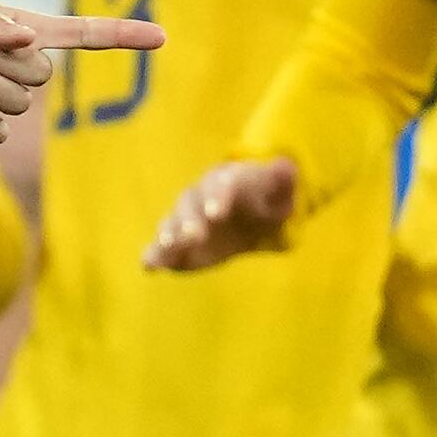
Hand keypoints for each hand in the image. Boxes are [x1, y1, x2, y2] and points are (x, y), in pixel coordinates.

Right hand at [144, 157, 297, 270]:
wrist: (247, 213)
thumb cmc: (262, 198)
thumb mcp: (278, 188)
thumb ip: (282, 178)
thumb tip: (287, 168)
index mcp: (224, 181)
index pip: (218, 184)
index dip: (217, 197)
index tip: (217, 214)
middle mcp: (198, 197)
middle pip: (189, 203)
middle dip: (189, 218)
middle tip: (193, 236)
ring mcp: (185, 219)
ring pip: (171, 223)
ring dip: (168, 235)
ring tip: (166, 249)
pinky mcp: (178, 242)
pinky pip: (162, 246)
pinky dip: (154, 255)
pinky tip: (149, 268)